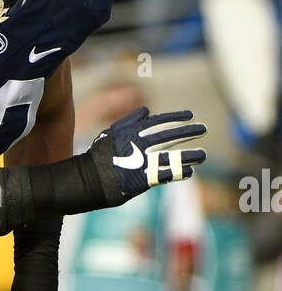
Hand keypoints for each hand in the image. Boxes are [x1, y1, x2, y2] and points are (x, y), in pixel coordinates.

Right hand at [88, 106, 206, 202]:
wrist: (87, 180)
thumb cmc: (99, 158)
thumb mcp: (111, 133)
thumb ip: (129, 121)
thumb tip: (146, 110)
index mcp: (132, 132)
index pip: (159, 121)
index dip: (176, 117)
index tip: (190, 115)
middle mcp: (139, 145)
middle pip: (169, 136)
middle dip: (188, 131)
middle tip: (203, 128)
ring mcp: (142, 163)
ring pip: (172, 156)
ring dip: (189, 155)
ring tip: (203, 154)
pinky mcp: (143, 179)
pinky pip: (167, 175)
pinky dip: (179, 172)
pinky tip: (190, 171)